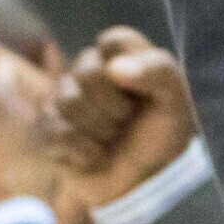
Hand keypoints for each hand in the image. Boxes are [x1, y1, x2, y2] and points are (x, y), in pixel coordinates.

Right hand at [47, 29, 197, 212]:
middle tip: (127, 122)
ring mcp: (64, 98)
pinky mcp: (48, 129)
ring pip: (70, 102)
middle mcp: (89, 71)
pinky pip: (59, 133)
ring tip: (113, 139)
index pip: (114, 40)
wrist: (140, 183)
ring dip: (102, 130)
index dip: (131, 68)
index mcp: (121, 57)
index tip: (145, 93)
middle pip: (88, 71)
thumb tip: (114, 68)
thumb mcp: (175, 104)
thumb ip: (158, 73)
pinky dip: (86, 152)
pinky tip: (97, 155)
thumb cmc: (160, 137)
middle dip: (116, 106)